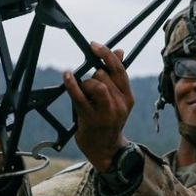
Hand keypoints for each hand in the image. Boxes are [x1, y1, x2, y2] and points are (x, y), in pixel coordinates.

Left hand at [63, 42, 133, 172]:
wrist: (105, 150)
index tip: (94, 45)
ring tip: (84, 90)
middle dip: (93, 74)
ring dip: (85, 82)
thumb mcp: (117, 99)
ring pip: (96, 83)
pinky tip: (67, 75)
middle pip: (105, 75)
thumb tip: (119, 51)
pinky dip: (72, 84)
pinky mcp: (91, 119)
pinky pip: (80, 97)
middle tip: (88, 83)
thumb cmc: (107, 121)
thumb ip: (116, 77)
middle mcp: (120, 104)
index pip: (119, 70)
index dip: (106, 54)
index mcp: (127, 97)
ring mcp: (106, 112)